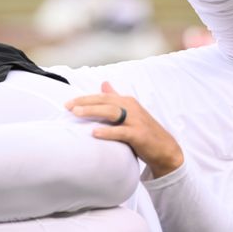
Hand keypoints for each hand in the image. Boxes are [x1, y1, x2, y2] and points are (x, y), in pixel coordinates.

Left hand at [65, 82, 183, 177]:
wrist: (165, 149)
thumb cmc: (143, 131)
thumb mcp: (130, 111)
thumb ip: (116, 98)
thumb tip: (103, 83)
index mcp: (127, 101)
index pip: (103, 96)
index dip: (85, 98)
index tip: (68, 103)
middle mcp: (131, 107)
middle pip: (105, 101)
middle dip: (85, 102)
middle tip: (67, 106)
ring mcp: (136, 121)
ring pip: (112, 112)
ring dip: (93, 111)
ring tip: (77, 114)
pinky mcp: (139, 135)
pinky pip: (122, 132)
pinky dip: (108, 132)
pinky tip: (95, 133)